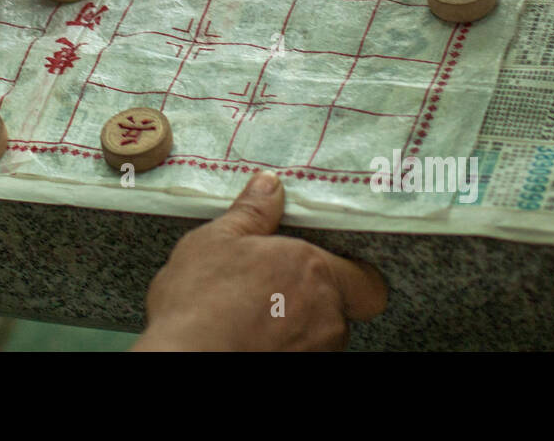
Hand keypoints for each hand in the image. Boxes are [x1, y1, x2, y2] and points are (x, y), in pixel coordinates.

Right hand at [133, 172, 386, 350]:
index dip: (353, 278)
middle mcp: (325, 314)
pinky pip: (301, 352)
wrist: (185, 356)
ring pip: (320, 336)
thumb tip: (268, 185)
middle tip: (276, 291)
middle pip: (340, 309)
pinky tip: (250, 337)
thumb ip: (251, 212)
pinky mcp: (298, 368)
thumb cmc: (200, 303)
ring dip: (298, 325)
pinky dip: (282, 345)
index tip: (328, 271)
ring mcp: (314, 349)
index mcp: (312, 269)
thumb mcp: (215, 240)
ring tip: (255, 316)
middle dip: (314, 301)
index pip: (368, 283)